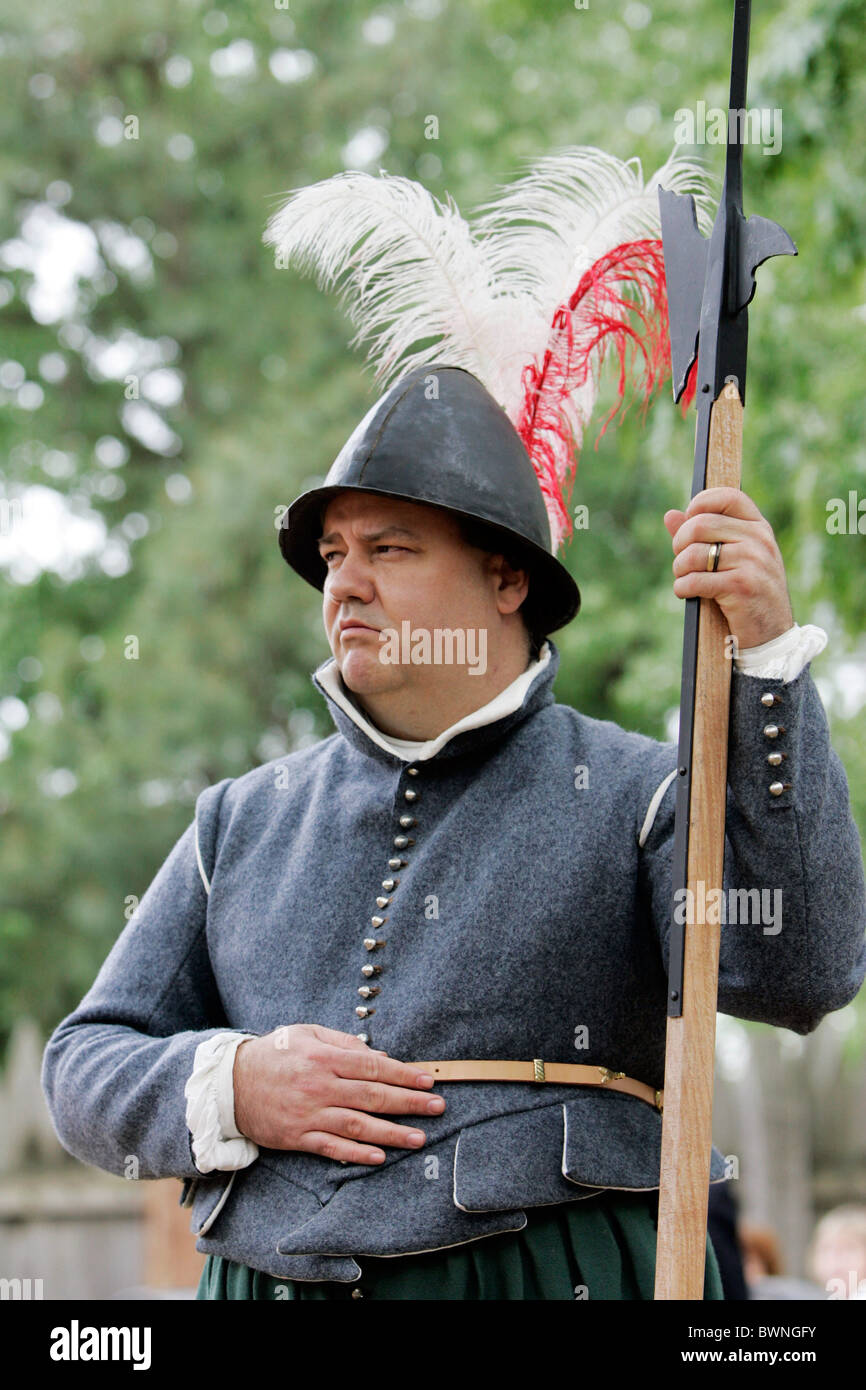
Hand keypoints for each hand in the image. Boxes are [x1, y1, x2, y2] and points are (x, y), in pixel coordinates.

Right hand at [232, 1023, 445, 1164]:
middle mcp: (320, 1086)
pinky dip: (356, 1154)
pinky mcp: (297, 1137)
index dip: (404, 1074)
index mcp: (324, 1057)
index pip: (373, 1066)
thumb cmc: (274, 1053)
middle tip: (437, 1108)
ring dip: (392, 1133)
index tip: (428, 1081)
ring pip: (358, 1125)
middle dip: (409, 1103)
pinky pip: (332, 1147)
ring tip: (419, 1138)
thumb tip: (380, 1056)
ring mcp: (309, 1114)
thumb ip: (344, 1042)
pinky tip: (379, 1156)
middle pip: (373, 1096)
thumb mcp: (307, 1033)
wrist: (230, 1084)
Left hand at [664, 486, 793, 650]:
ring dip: (679, 569)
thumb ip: (703, 536)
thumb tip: (670, 515)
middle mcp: (759, 540)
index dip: (700, 504)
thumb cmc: (747, 593)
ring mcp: (753, 562)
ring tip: (683, 578)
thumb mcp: (733, 559)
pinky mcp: (741, 586)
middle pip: (701, 524)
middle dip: (680, 543)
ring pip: (694, 553)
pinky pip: (695, 580)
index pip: (727, 496)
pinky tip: (685, 592)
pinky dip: (682, 588)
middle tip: (681, 561)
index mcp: (759, 528)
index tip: (688, 521)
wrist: (772, 634)